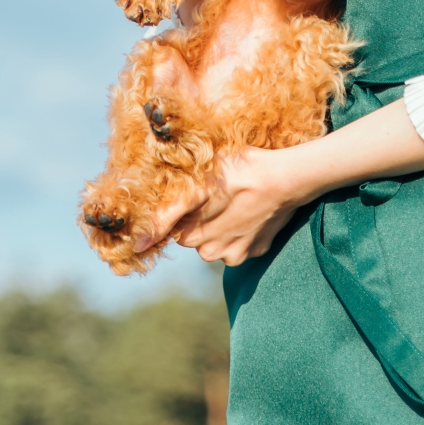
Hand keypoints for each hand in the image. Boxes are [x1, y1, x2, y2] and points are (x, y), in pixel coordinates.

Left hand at [136, 147, 304, 266]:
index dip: (184, 211)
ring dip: (218, 228)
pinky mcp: (253, 253)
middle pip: (193, 237)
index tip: (200, 195)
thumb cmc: (238, 170)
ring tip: (234, 202)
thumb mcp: (197, 184)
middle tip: (217, 195)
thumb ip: (165, 215)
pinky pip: (236, 246)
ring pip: (214, 243)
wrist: (285, 178)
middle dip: (199, 220)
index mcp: (192, 236)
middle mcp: (210, 252)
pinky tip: (248, 213)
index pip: (174, 229)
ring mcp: (234, 254)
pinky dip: (239, 233)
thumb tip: (137, 247)